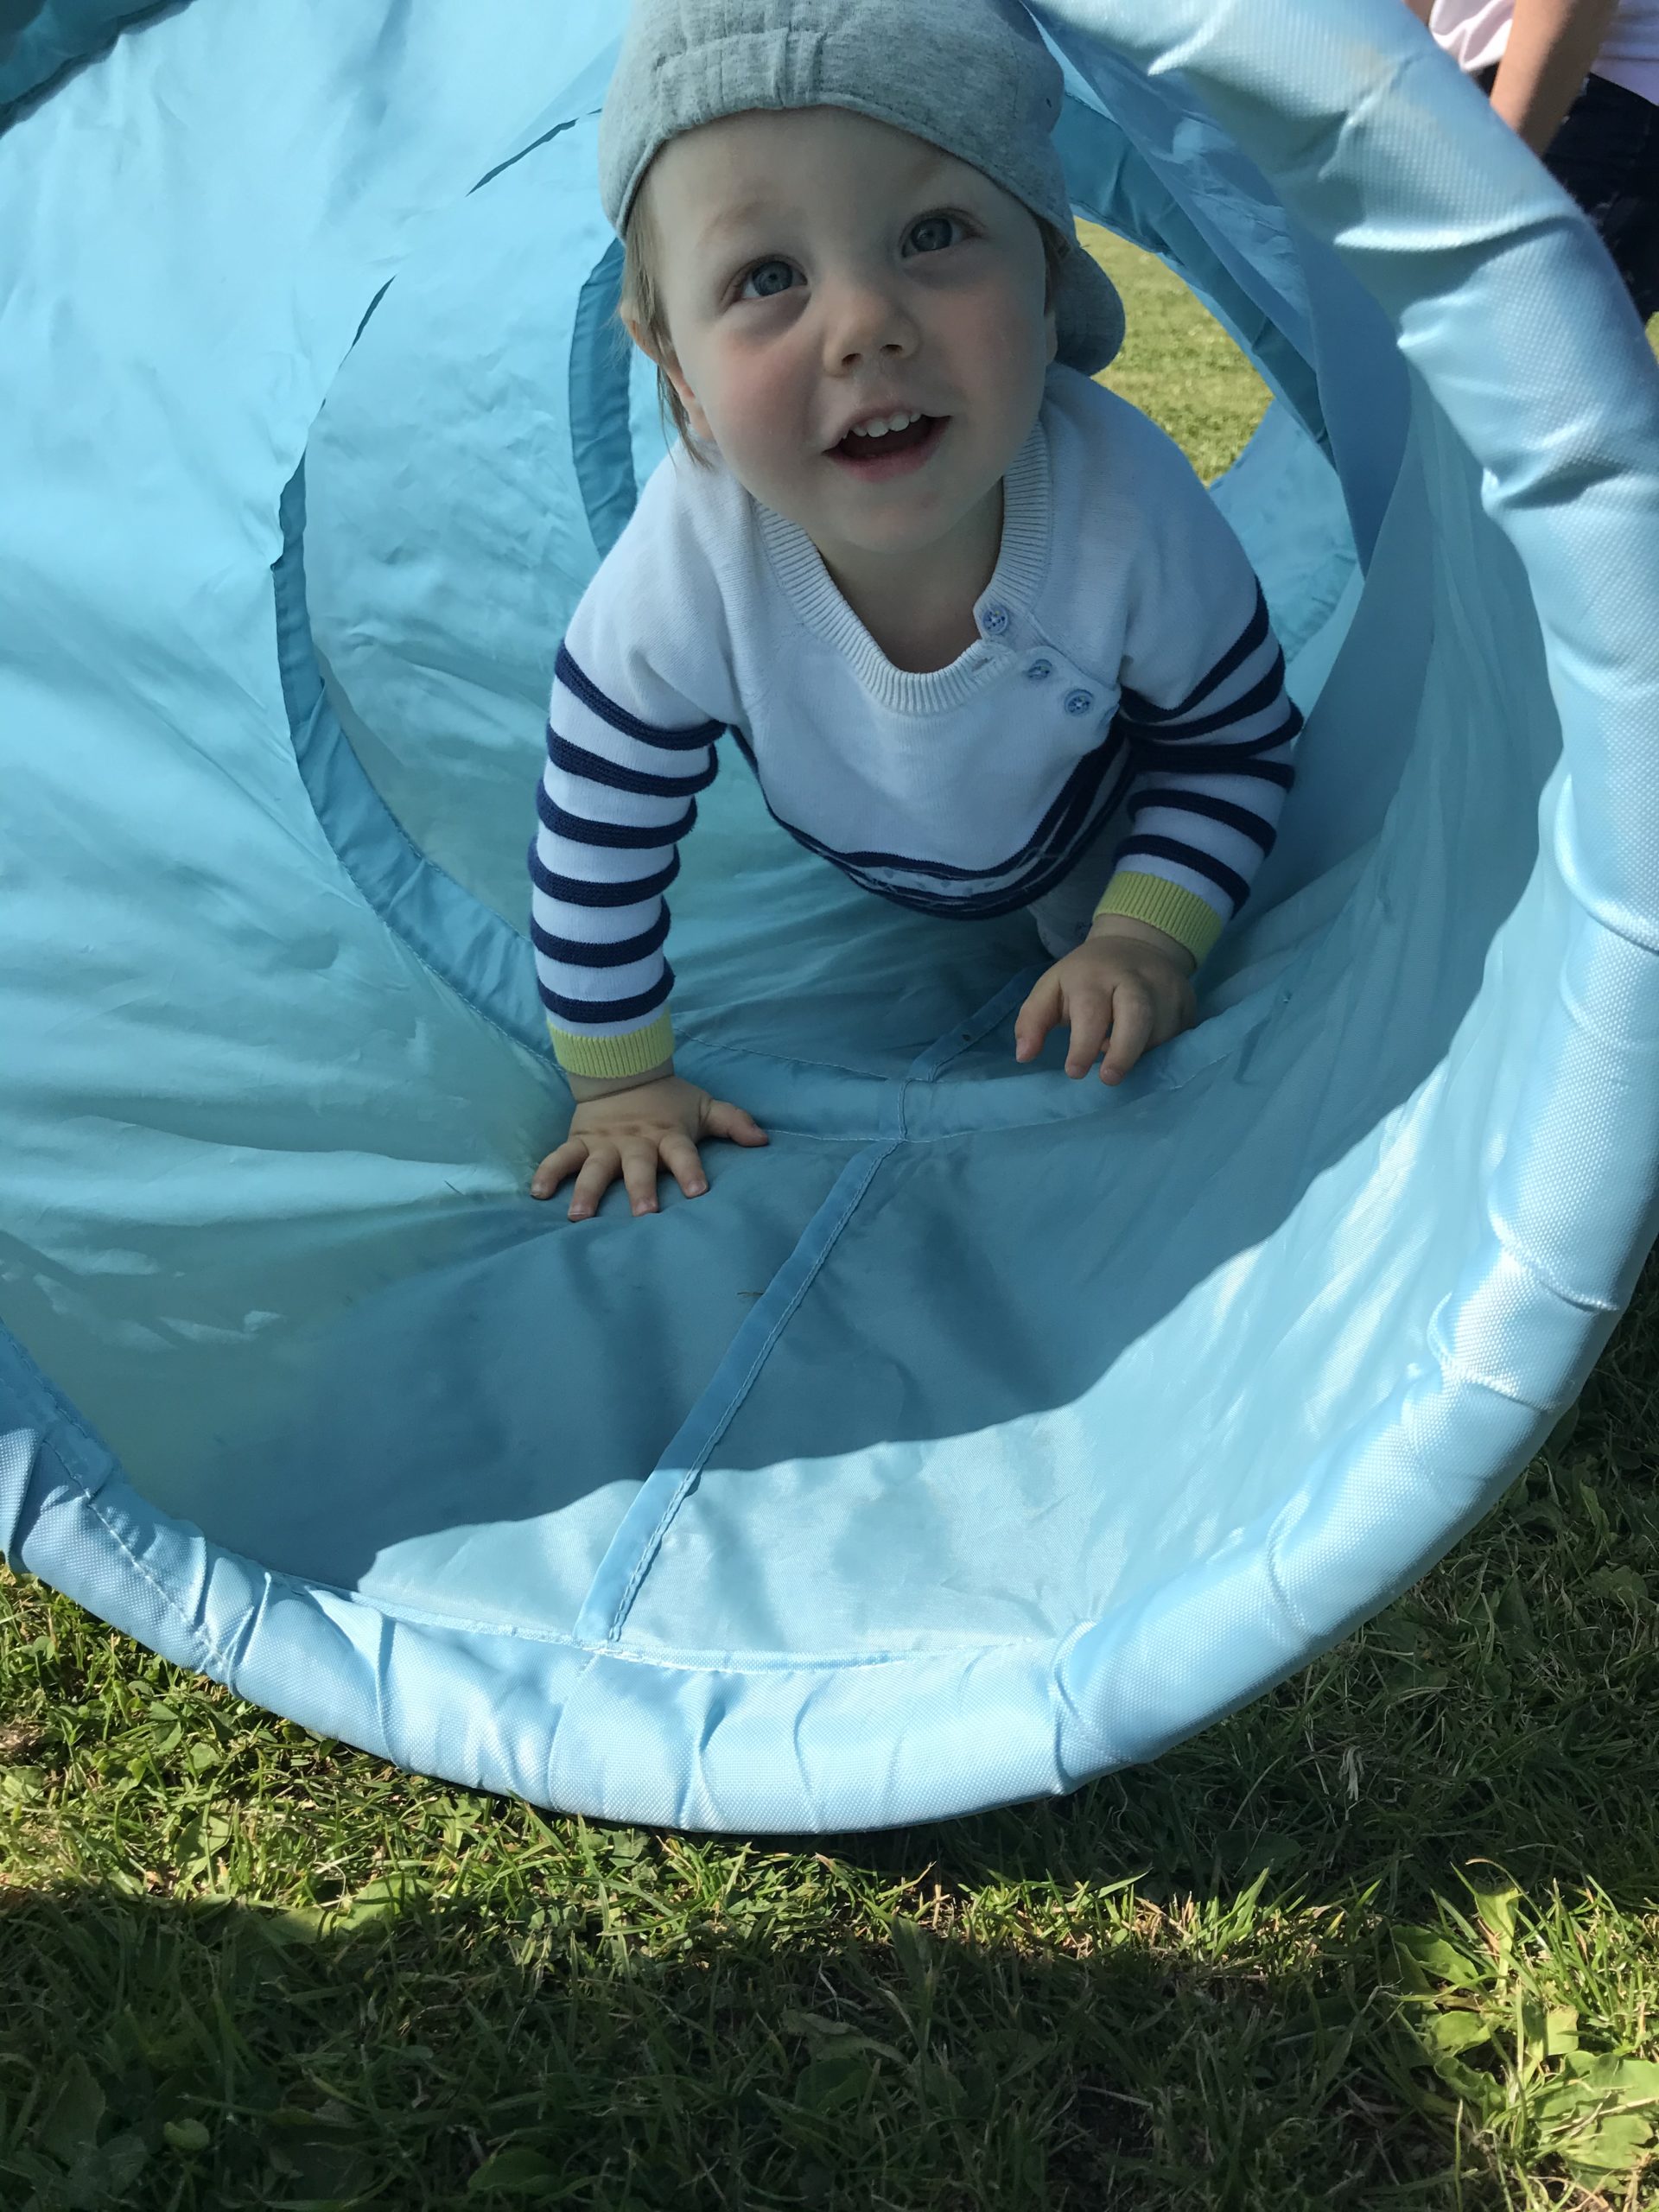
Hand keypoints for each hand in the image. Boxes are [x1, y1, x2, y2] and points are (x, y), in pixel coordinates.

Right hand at [530, 1073, 768, 1219]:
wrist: (622, 1069)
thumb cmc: (668, 1099)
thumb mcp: (704, 1106)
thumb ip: (734, 1123)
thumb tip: (764, 1140)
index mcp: (668, 1135)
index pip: (683, 1153)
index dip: (690, 1169)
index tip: (698, 1191)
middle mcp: (636, 1142)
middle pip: (638, 1166)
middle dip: (641, 1189)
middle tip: (643, 1214)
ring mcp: (605, 1143)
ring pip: (596, 1168)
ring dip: (587, 1191)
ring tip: (579, 1216)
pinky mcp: (579, 1141)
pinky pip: (561, 1158)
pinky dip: (548, 1173)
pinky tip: (538, 1193)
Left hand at [1013, 914, 1196, 1085]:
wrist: (1137, 943)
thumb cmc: (1085, 976)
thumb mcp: (1051, 988)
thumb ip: (1033, 1020)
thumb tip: (1023, 1056)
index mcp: (1094, 975)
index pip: (1091, 1010)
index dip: (1083, 1044)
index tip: (1074, 1071)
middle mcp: (1134, 978)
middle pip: (1137, 1015)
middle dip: (1124, 1052)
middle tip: (1109, 1078)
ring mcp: (1167, 987)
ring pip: (1161, 1031)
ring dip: (1141, 1054)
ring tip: (1121, 1055)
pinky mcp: (1188, 1001)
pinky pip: (1179, 1035)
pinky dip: (1162, 1050)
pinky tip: (1145, 1048)